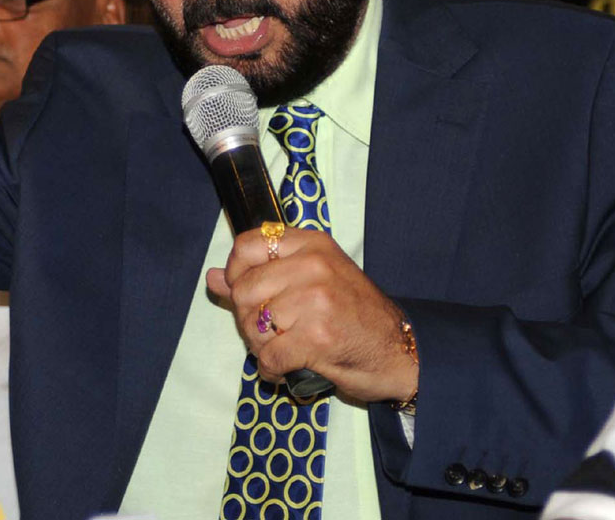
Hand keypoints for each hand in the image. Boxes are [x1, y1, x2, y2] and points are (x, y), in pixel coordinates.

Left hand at [206, 226, 416, 402]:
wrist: (402, 352)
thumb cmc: (355, 317)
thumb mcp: (313, 282)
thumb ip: (260, 277)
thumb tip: (212, 277)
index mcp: (312, 244)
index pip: (247, 245)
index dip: (237, 273)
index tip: (248, 292)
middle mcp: (314, 265)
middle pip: (244, 289)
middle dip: (248, 319)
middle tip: (270, 332)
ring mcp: (316, 299)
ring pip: (254, 324)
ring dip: (261, 346)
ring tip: (283, 350)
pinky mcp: (317, 337)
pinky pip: (269, 355)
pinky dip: (272, 370)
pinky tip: (286, 369)